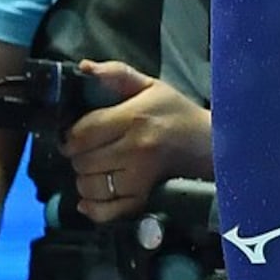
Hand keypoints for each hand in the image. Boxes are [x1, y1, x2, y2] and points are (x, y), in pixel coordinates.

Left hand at [61, 60, 213, 221]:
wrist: (208, 143)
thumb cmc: (176, 112)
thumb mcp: (150, 86)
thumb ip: (116, 74)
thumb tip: (84, 67)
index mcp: (133, 118)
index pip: (84, 132)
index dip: (70, 134)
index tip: (72, 133)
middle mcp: (134, 150)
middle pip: (83, 161)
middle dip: (78, 156)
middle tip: (86, 150)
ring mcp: (138, 179)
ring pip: (90, 187)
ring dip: (84, 179)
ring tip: (93, 168)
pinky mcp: (142, 199)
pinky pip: (106, 212)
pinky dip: (92, 208)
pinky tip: (90, 198)